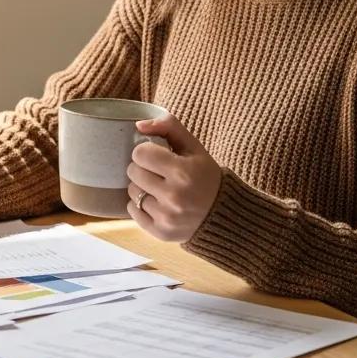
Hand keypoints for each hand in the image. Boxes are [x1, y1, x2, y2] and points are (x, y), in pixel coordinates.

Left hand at [126, 114, 221, 243]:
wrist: (224, 215)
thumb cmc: (206, 176)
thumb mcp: (194, 147)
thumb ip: (169, 126)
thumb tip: (139, 125)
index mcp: (183, 172)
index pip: (140, 154)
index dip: (145, 151)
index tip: (155, 154)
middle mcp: (174, 196)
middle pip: (133, 172)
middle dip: (142, 168)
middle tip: (156, 171)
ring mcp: (167, 217)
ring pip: (132, 192)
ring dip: (141, 186)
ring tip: (157, 187)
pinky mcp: (161, 232)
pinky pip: (132, 212)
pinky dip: (139, 205)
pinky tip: (154, 201)